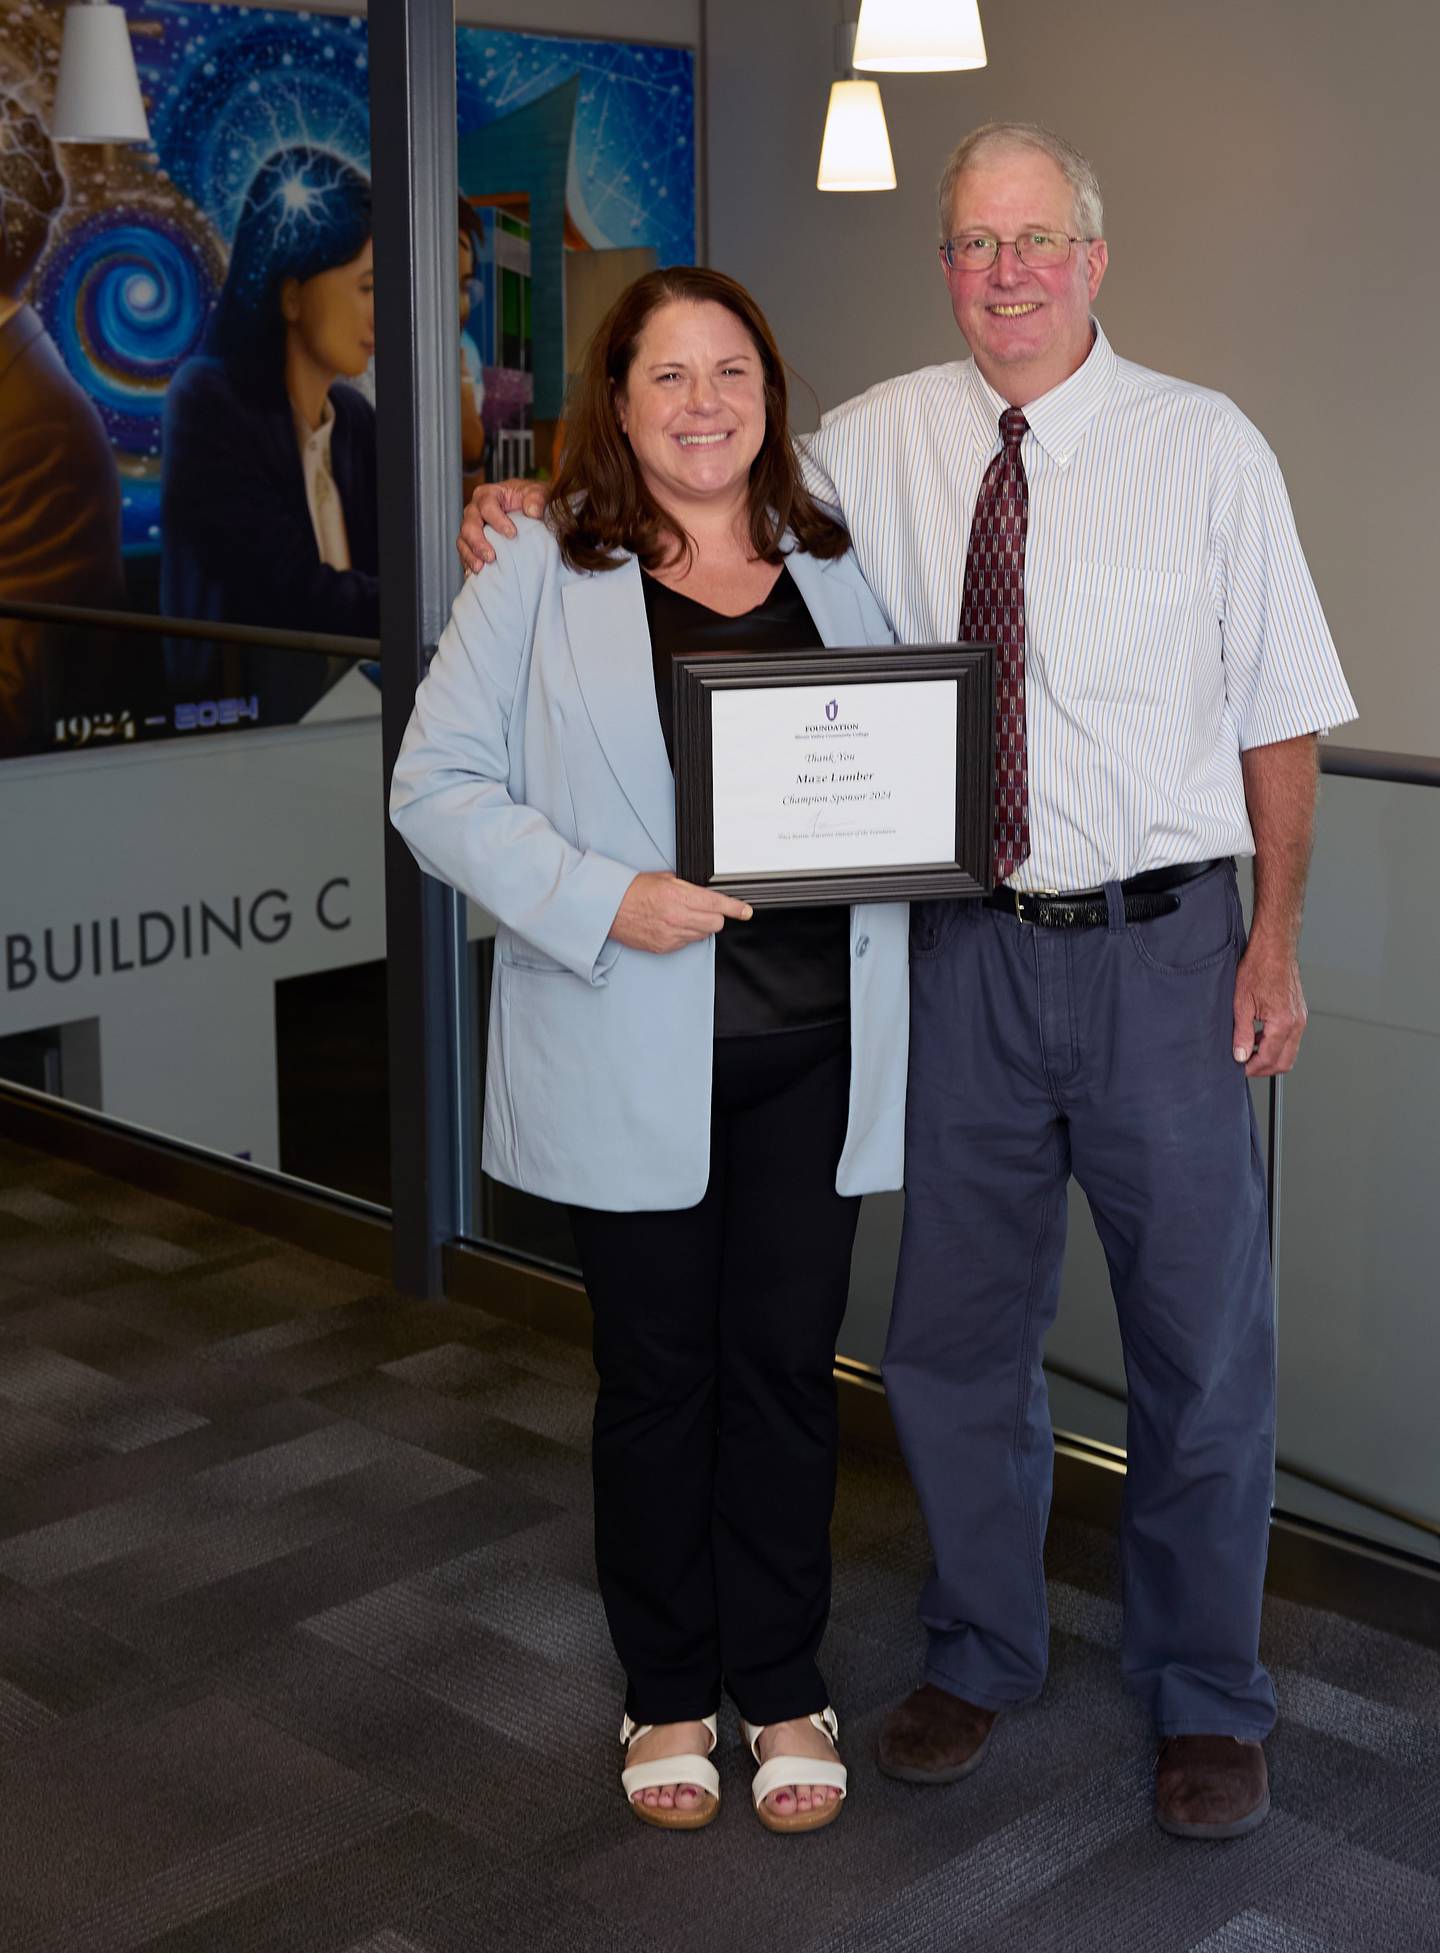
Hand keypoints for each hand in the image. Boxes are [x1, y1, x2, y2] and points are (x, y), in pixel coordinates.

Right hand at [457, 477, 548, 573]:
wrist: (525, 509)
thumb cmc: (528, 499)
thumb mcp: (536, 493)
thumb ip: (536, 499)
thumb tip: (533, 512)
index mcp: (488, 495)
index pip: (487, 506)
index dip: (497, 520)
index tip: (512, 534)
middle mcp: (475, 511)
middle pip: (469, 526)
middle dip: (478, 542)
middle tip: (491, 556)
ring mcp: (471, 527)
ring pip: (463, 541)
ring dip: (470, 556)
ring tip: (480, 568)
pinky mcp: (471, 544)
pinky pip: (465, 554)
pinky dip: (469, 564)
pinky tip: (476, 575)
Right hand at [609, 873, 752, 954]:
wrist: (609, 908)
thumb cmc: (632, 891)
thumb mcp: (663, 878)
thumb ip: (688, 886)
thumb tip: (703, 892)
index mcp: (680, 896)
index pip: (717, 904)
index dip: (736, 908)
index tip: (746, 911)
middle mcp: (678, 917)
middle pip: (715, 923)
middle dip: (714, 916)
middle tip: (702, 909)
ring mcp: (671, 935)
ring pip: (702, 934)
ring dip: (699, 926)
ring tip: (682, 916)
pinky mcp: (664, 947)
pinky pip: (686, 943)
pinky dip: (684, 935)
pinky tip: (671, 925)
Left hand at [1231, 931, 1307, 1076]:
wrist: (1274, 948)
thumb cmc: (1258, 968)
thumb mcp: (1241, 1003)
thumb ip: (1242, 1034)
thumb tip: (1241, 1056)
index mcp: (1283, 1023)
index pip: (1270, 1059)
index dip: (1252, 1069)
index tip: (1239, 1069)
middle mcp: (1297, 1023)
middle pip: (1285, 1062)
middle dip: (1264, 1068)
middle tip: (1245, 1065)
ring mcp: (1301, 1018)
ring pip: (1290, 1052)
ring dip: (1270, 1056)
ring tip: (1249, 1049)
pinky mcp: (1299, 1013)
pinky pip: (1291, 1038)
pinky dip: (1276, 1043)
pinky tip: (1259, 1036)